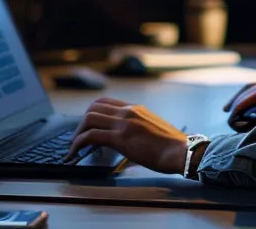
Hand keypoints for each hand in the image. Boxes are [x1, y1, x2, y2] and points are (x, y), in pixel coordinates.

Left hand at [65, 97, 188, 173]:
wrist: (181, 152)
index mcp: (135, 109)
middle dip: (81, 122)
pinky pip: (91, 136)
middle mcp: (128, 111)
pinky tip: (75, 152)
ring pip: (89, 118)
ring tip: (74, 147)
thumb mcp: (152, 129)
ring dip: (77, 132)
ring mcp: (123, 123)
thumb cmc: (171, 146)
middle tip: (78, 137)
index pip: (105, 102)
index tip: (87, 126)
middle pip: (93, 107)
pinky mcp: (120, 138)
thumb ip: (137, 128)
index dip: (92, 113)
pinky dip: (79, 143)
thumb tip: (125, 139)